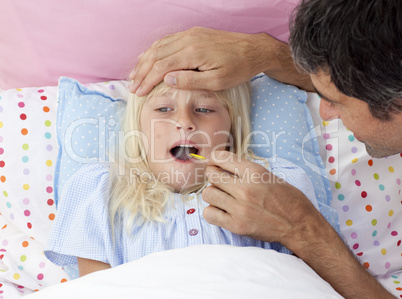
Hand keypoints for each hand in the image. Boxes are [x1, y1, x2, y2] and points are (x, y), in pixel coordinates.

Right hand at [129, 27, 286, 95]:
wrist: (253, 49)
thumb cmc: (237, 68)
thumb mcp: (217, 81)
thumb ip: (191, 80)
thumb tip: (167, 79)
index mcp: (193, 53)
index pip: (161, 66)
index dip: (147, 80)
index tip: (138, 92)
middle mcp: (188, 39)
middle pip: (156, 54)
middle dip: (142, 71)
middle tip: (132, 86)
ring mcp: (190, 34)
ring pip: (159, 45)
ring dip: (145, 60)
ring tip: (134, 73)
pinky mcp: (194, 33)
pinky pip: (168, 40)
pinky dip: (155, 50)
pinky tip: (149, 57)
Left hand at [201, 151, 320, 247]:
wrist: (299, 225)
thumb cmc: (288, 199)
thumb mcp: (269, 176)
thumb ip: (246, 171)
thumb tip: (223, 165)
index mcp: (255, 172)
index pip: (222, 157)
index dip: (214, 158)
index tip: (213, 162)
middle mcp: (245, 188)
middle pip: (212, 175)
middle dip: (213, 176)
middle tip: (219, 181)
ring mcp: (240, 208)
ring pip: (208, 194)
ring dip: (213, 194)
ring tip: (222, 197)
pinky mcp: (237, 225)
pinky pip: (209, 214)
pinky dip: (212, 212)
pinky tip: (222, 211)